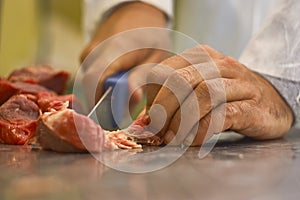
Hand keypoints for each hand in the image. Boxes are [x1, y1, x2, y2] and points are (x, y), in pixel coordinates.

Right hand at [80, 2, 169, 107]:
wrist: (136, 13)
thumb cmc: (151, 36)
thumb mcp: (156, 56)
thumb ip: (142, 78)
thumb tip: (132, 100)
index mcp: (113, 50)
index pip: (92, 82)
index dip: (97, 106)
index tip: (111, 123)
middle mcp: (94, 52)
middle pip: (86, 88)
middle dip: (100, 106)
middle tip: (119, 117)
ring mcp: (88, 53)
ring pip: (87, 85)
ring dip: (101, 96)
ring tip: (122, 98)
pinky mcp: (87, 56)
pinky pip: (89, 78)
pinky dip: (100, 87)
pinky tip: (117, 85)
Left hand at [145, 45, 293, 144]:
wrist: (272, 102)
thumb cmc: (228, 97)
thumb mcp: (199, 89)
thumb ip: (172, 101)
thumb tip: (144, 121)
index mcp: (201, 57)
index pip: (163, 72)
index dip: (151, 98)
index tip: (150, 119)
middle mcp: (220, 65)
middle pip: (180, 81)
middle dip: (163, 110)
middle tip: (160, 131)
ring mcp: (239, 84)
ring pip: (202, 95)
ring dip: (181, 121)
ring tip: (175, 139)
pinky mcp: (252, 106)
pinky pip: (221, 115)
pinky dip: (202, 130)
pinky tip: (195, 140)